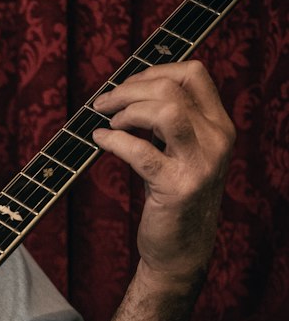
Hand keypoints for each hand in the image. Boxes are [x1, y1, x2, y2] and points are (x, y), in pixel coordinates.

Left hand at [90, 60, 234, 285]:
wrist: (181, 250)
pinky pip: (140, 150)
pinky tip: (100, 140)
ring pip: (166, 110)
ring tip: (109, 122)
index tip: (127, 84)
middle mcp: (217, 140)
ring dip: (127, 110)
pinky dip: (114, 140)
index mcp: (220, 126)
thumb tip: (130, 89)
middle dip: (129, 89)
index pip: (194, 74)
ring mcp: (200, 164)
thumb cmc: (174, 197)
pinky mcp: (177, 187)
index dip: (154, 70)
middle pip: (173, 88)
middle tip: (103, 103)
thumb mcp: (183, 152)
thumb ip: (171, 121)